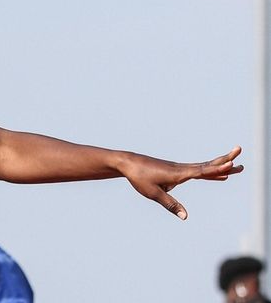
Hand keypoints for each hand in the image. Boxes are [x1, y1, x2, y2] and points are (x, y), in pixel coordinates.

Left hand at [121, 146, 242, 219]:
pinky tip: (217, 176)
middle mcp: (181, 169)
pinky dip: (209, 172)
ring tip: (236, 167)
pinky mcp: (177, 170)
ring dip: (220, 166)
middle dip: (224, 161)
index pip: (201, 171)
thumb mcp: (153, 193)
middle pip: (207, 165)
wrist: (129, 163)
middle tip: (240, 152)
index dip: (216, 170)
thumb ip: (170, 204)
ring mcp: (180, 169)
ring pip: (204, 167)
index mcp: (178, 173)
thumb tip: (185, 216)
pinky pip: (198, 171)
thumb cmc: (139, 178)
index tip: (231, 165)